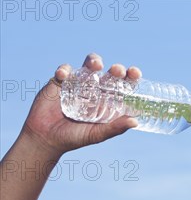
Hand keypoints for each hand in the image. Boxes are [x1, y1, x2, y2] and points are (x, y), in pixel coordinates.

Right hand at [22, 53, 141, 153]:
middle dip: (115, 69)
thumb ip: (114, 128)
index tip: (135, 73)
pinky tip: (63, 76)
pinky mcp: (60, 81)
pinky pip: (64, 70)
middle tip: (117, 71)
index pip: (124, 85)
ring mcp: (78, 84)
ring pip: (89, 66)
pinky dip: (64, 70)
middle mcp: (96, 90)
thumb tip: (135, 122)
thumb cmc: (74, 137)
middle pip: (109, 73)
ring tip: (96, 65)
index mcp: (108, 101)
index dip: (131, 77)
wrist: (46, 138)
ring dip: (94, 61)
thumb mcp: (96, 134)